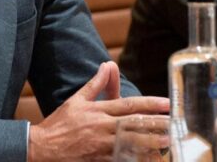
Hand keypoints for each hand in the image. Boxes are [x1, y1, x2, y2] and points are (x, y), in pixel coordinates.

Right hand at [27, 61, 168, 161]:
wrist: (42, 148)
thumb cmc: (60, 123)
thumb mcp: (76, 100)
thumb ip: (95, 84)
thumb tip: (108, 65)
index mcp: (98, 111)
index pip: (128, 105)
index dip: (149, 104)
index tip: (166, 103)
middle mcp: (102, 127)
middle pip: (133, 124)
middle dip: (155, 124)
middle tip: (173, 123)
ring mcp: (101, 145)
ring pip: (130, 144)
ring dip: (150, 143)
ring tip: (166, 141)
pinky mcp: (98, 160)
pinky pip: (120, 159)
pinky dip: (134, 158)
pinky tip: (147, 158)